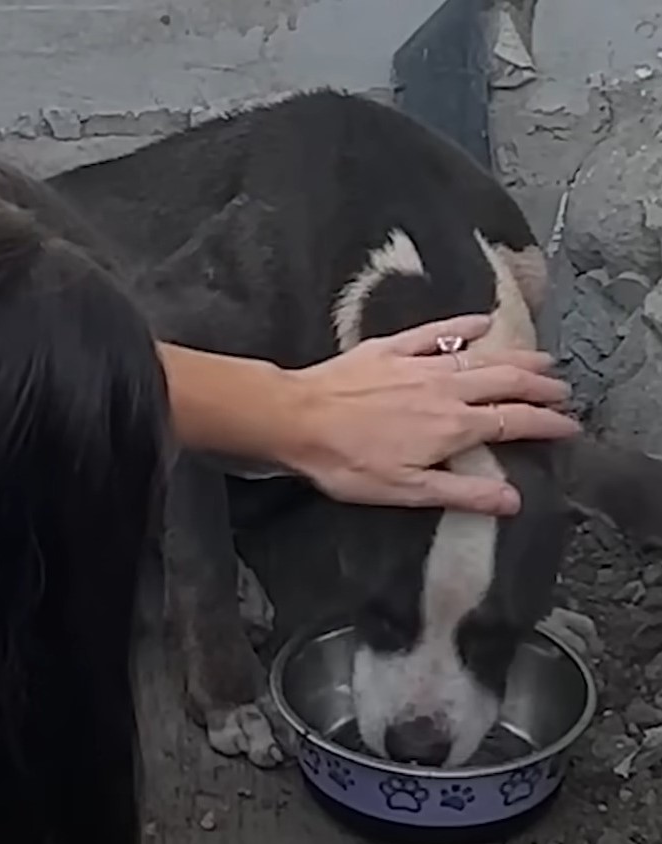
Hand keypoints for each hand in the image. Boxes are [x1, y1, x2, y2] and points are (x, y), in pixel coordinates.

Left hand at [272, 314, 579, 514]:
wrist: (296, 419)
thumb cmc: (344, 461)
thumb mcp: (406, 489)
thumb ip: (463, 492)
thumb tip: (511, 500)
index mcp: (453, 426)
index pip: (514, 422)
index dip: (547, 424)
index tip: (568, 426)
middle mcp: (445, 389)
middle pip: (507, 381)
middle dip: (541, 386)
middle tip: (562, 390)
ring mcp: (418, 365)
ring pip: (481, 356)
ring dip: (516, 357)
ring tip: (541, 359)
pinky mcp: (390, 350)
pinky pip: (436, 333)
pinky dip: (463, 327)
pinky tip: (481, 323)